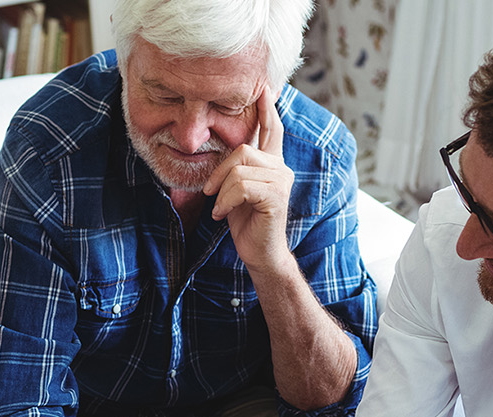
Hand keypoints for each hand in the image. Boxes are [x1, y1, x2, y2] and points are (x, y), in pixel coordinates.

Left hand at [203, 84, 293, 277]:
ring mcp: (281, 181)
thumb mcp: (235, 190)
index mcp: (272, 163)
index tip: (264, 88)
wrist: (259, 253)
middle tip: (210, 193)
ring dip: (221, 191)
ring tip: (219, 208)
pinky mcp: (276, 196)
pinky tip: (223, 215)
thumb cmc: (245, 222)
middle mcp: (281, 168)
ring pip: (239, 170)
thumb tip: (223, 149)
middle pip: (243, 149)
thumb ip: (235, 168)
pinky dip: (225, 201)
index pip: (272, 129)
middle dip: (220, 172)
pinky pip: (241, 186)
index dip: (267, 108)